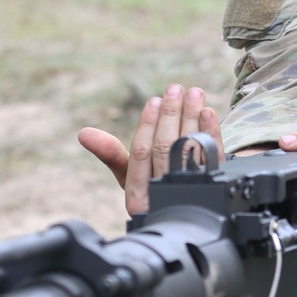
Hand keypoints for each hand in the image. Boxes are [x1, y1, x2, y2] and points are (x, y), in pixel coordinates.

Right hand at [79, 84, 223, 214]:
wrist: (190, 207)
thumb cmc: (152, 186)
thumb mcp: (128, 175)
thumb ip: (110, 153)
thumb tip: (84, 134)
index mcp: (137, 197)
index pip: (141, 153)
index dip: (147, 125)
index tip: (154, 101)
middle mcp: (162, 197)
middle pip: (167, 149)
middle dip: (171, 116)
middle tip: (175, 89)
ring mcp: (189, 193)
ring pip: (190, 149)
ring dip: (192, 117)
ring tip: (194, 93)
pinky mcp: (212, 187)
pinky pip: (213, 158)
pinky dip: (210, 132)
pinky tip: (208, 113)